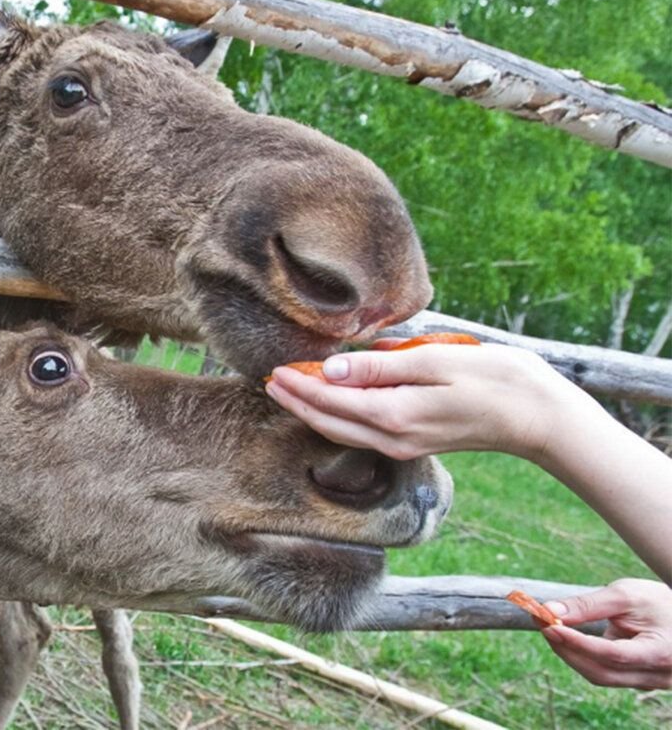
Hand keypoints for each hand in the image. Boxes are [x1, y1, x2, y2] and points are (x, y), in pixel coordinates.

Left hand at [264, 342, 604, 462]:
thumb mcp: (434, 361)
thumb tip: (332, 368)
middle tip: (269, 381)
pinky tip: (331, 401)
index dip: (298, 386)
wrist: (535, 415)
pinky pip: (361, 432)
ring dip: (313, 411)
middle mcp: (392, 437)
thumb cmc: (491, 378)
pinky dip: (338, 418)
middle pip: (328, 422)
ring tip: (289, 391)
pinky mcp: (413, 442)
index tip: (274, 370)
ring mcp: (403, 444)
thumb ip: (380, 365)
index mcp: (394, 414)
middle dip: (296, 402)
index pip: (331, 401)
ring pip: (343, 430)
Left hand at [541, 579, 671, 688]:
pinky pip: (605, 674)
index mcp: (660, 653)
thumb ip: (589, 605)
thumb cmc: (659, 601)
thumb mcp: (626, 595)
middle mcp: (657, 675)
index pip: (613, 654)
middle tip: (540, 622)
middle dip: (566, 648)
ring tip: (548, 626)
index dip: (578, 642)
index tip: (549, 625)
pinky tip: (566, 636)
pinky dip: (582, 657)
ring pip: (600, 676)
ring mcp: (649, 682)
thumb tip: (549, 611)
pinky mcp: (638, 680)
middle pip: (601, 671)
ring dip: (570, 653)